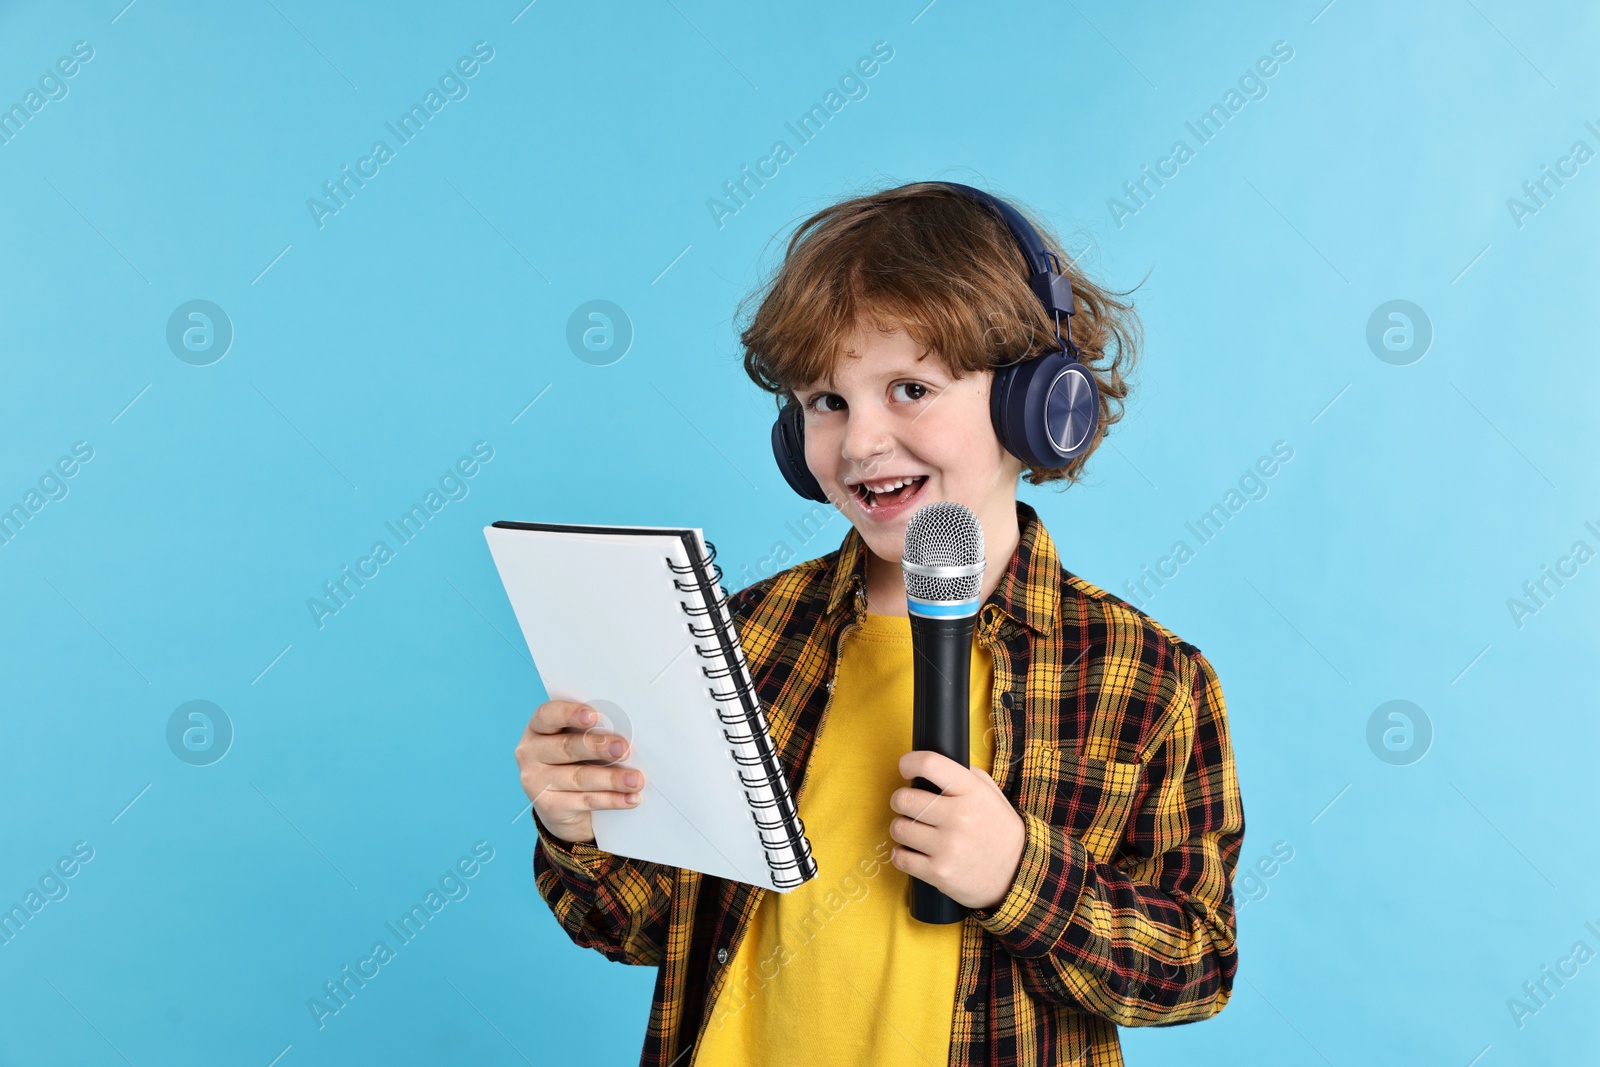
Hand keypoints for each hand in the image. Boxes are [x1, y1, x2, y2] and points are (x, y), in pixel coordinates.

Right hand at [515, 700, 643, 843]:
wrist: (561, 806)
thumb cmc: (575, 760)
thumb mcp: (578, 742)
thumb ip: (592, 733)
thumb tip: (623, 734)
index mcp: (537, 728)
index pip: (547, 715)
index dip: (570, 714)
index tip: (594, 715)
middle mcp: (530, 753)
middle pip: (566, 747)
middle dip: (598, 747)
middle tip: (624, 748)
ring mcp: (536, 781)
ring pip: (579, 777)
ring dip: (612, 778)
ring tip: (636, 779)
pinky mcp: (549, 806)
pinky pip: (585, 801)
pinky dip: (612, 800)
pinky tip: (630, 798)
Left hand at [888, 751, 1025, 910]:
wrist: (1016, 872)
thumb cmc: (996, 828)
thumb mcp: (989, 792)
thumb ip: (962, 774)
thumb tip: (927, 765)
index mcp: (971, 791)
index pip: (930, 764)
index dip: (909, 762)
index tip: (906, 769)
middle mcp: (959, 817)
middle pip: (903, 798)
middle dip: (901, 801)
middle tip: (909, 806)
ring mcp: (948, 847)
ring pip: (898, 828)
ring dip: (902, 828)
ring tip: (916, 831)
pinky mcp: (939, 873)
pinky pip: (899, 857)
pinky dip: (902, 854)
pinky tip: (915, 852)